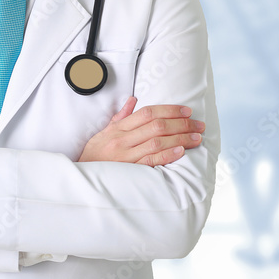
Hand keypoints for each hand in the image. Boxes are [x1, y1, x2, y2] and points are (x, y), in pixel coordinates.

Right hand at [78, 96, 205, 166]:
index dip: (169, 110)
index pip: (147, 113)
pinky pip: (150, 161)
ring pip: (157, 142)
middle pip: (156, 126)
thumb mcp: (103, 133)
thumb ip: (120, 117)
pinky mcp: (129, 172)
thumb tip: (133, 100)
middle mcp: (122, 140)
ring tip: (196, 137)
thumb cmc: (93, 156)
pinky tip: (181, 151)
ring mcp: (125, 157)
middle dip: (181, 123)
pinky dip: (167, 155)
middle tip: (198, 124)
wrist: (80, 178)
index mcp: (118, 129)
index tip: (186, 111)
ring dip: (180, 138)